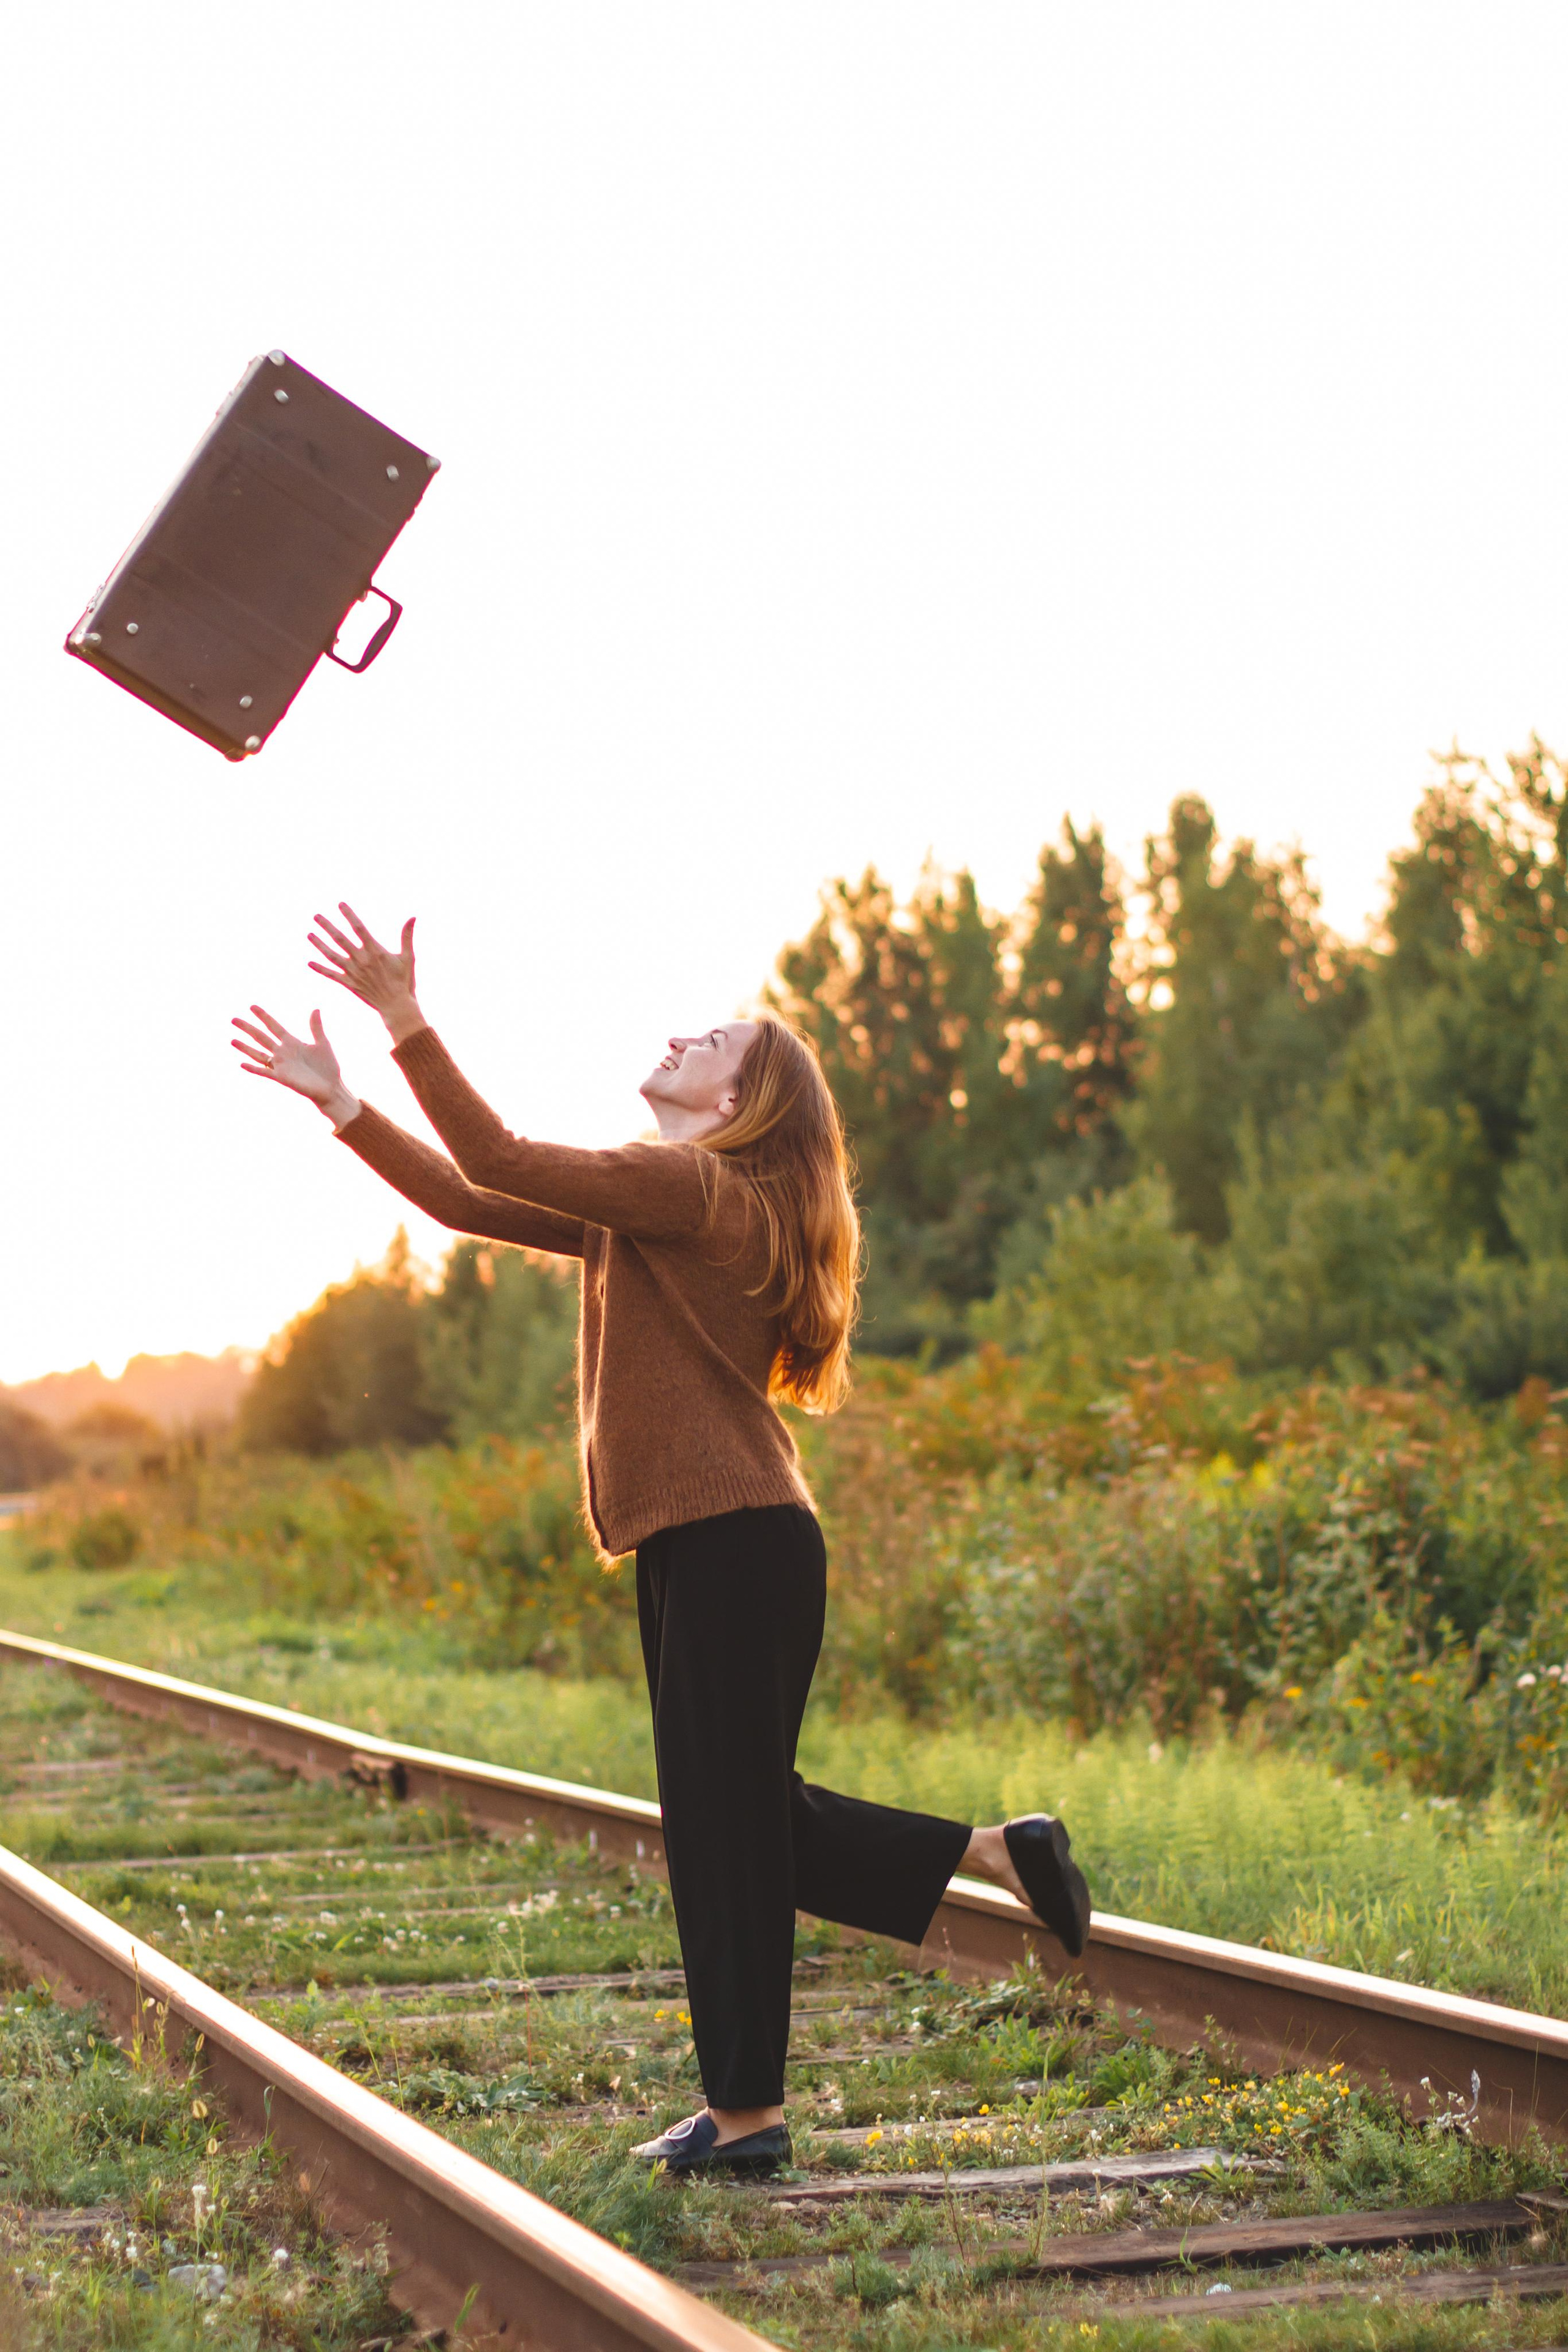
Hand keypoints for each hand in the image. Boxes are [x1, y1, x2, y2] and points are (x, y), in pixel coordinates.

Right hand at [231, 1006, 358, 1125]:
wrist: (330, 1087)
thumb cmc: (327, 1067)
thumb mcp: (323, 1044)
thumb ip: (316, 1027)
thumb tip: (316, 1009)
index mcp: (292, 1043)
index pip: (274, 1026)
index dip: (263, 1017)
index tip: (252, 1007)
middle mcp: (283, 1053)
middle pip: (261, 1037)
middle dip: (248, 1028)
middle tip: (233, 1019)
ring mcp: (280, 1065)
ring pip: (258, 1054)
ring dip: (245, 1048)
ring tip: (232, 1040)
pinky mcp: (281, 1077)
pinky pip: (264, 1072)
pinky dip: (253, 1068)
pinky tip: (242, 1064)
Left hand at [307, 901, 423, 1042]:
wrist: (396, 1006)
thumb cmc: (404, 981)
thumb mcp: (408, 957)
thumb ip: (407, 936)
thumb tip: (413, 917)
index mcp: (375, 951)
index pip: (358, 928)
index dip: (348, 915)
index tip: (340, 904)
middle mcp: (361, 960)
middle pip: (340, 939)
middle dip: (327, 926)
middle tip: (316, 916)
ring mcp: (353, 972)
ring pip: (332, 955)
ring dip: (319, 944)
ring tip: (309, 934)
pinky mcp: (349, 984)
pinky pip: (331, 974)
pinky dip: (320, 968)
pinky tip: (309, 963)